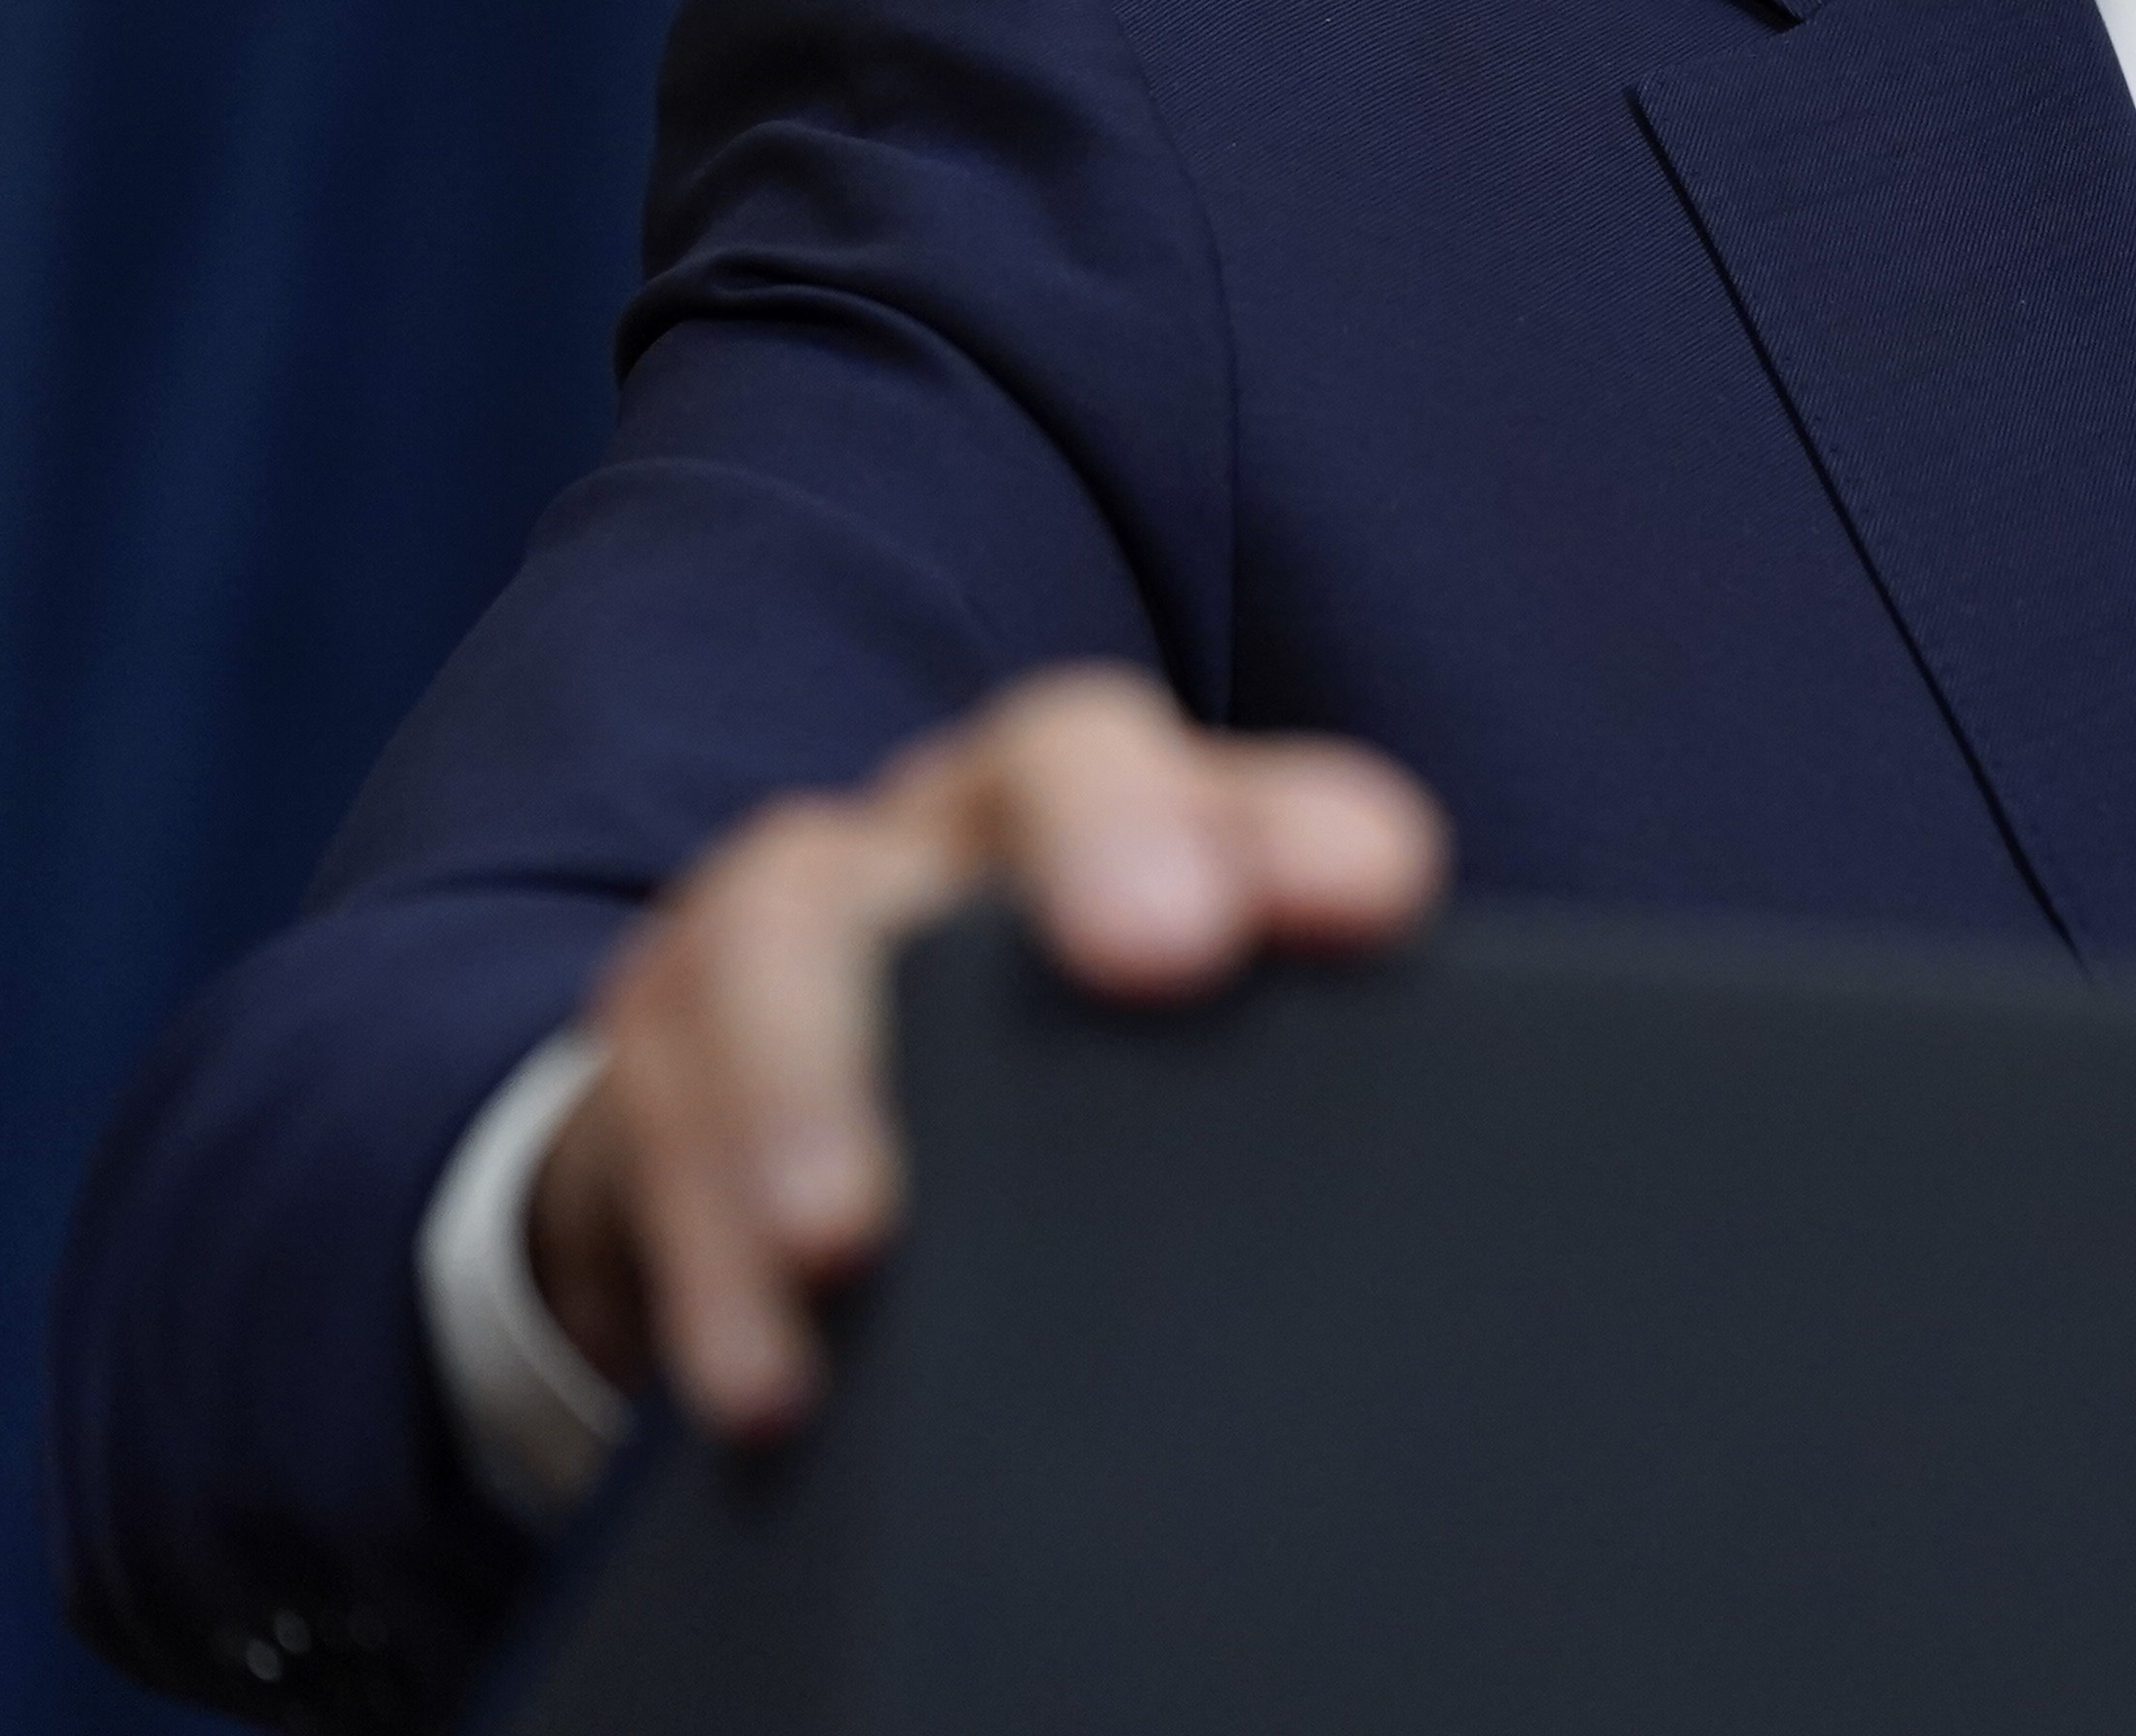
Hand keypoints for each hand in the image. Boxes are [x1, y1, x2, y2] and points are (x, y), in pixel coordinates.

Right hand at [526, 663, 1446, 1435]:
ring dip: (822, 1079)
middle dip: (1108, 837)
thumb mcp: (1165, 1101)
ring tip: (855, 1235)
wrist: (773, 1158)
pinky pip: (653, 1116)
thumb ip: (1292, 1108)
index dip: (1303, 819)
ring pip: (790, 922)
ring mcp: (797, 916)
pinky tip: (771, 1377)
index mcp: (1145, 826)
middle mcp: (971, 830)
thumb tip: (1482, 1238)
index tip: (1380, 895)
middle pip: (1048, 758)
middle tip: (1163, 950)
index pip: (1245, 783)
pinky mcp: (654, 1050)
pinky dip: (705, 1256)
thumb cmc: (1035, 1123)